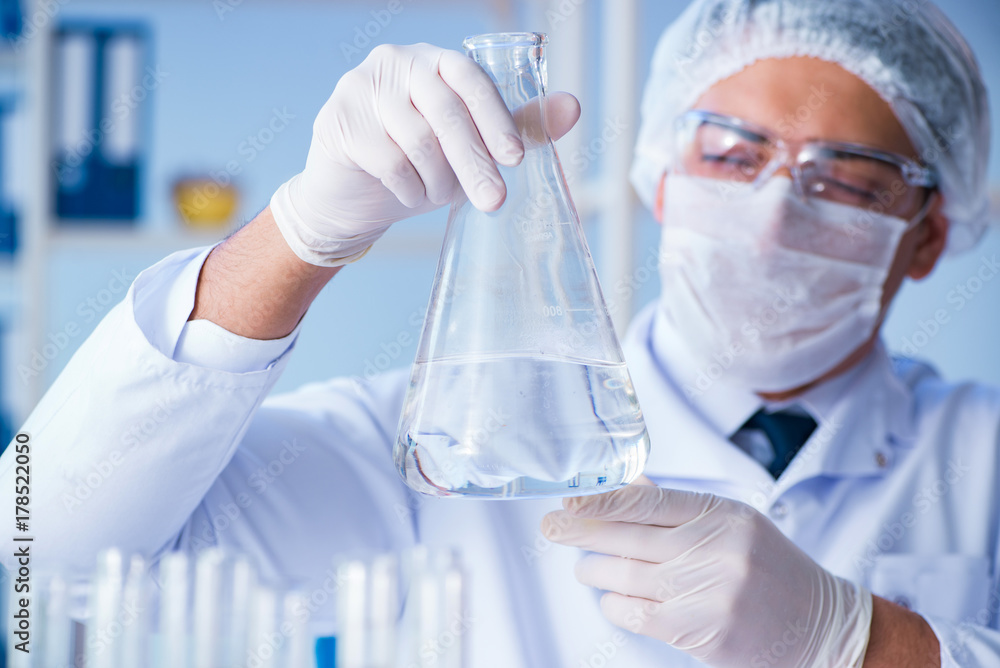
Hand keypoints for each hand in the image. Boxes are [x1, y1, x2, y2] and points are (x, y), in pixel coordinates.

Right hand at [270, 42, 579, 265]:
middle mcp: (397, 62)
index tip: (516, 159)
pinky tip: (409, 195)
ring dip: (437, 180)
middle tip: (494, 201)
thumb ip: (519, 126)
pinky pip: (387, 160)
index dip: (496, 118)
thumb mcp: (472, 146)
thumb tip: (573, 107)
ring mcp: (362, 87)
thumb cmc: (418, 163)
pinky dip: (407, 188)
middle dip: (474, 162)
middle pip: (446, 113)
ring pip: (417, 140)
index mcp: (436, 60)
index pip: (471, 79)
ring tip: (441, 196)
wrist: (352, 195)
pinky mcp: (338, 119)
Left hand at [542, 484, 872, 667]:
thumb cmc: (771, 570)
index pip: (646, 501)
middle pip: (629, 536)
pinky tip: (611, 596)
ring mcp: (708, 591)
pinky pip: (637, 612)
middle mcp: (715, 548)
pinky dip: (615, 603)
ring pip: (626, 574)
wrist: (819, 626)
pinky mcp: (702, 631)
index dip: (601, 501)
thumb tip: (629, 487)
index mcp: (721, 515)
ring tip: (584, 565)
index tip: (570, 500)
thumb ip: (678, 507)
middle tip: (552, 526)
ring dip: (594, 569)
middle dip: (581, 531)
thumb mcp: (733, 524)